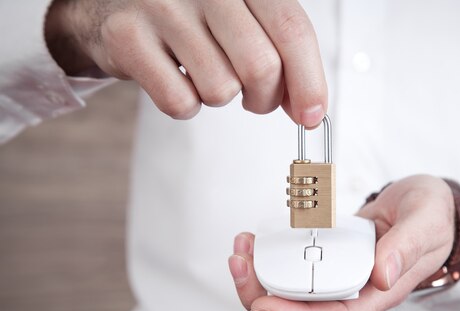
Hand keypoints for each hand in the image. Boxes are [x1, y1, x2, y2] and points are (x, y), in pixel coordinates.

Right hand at [45, 0, 326, 124]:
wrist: (114, 3)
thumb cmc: (191, 15)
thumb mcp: (243, 18)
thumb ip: (280, 55)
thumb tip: (307, 109)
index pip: (291, 29)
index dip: (308, 81)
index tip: (311, 116)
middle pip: (261, 67)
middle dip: (264, 98)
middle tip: (254, 98)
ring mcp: (162, 6)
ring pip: (221, 89)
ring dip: (219, 96)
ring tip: (201, 72)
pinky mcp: (127, 36)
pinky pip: (179, 101)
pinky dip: (184, 105)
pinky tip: (175, 79)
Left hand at [228, 175, 454, 310]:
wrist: (427, 210)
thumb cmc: (431, 218)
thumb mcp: (425, 221)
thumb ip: (406, 246)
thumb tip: (381, 275)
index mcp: (381, 294)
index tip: (264, 303)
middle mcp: (356, 297)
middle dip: (263, 304)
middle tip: (241, 267)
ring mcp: (339, 286)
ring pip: (290, 310)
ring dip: (257, 289)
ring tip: (242, 255)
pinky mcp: (326, 270)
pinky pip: (291, 284)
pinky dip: (266, 271)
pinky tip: (256, 247)